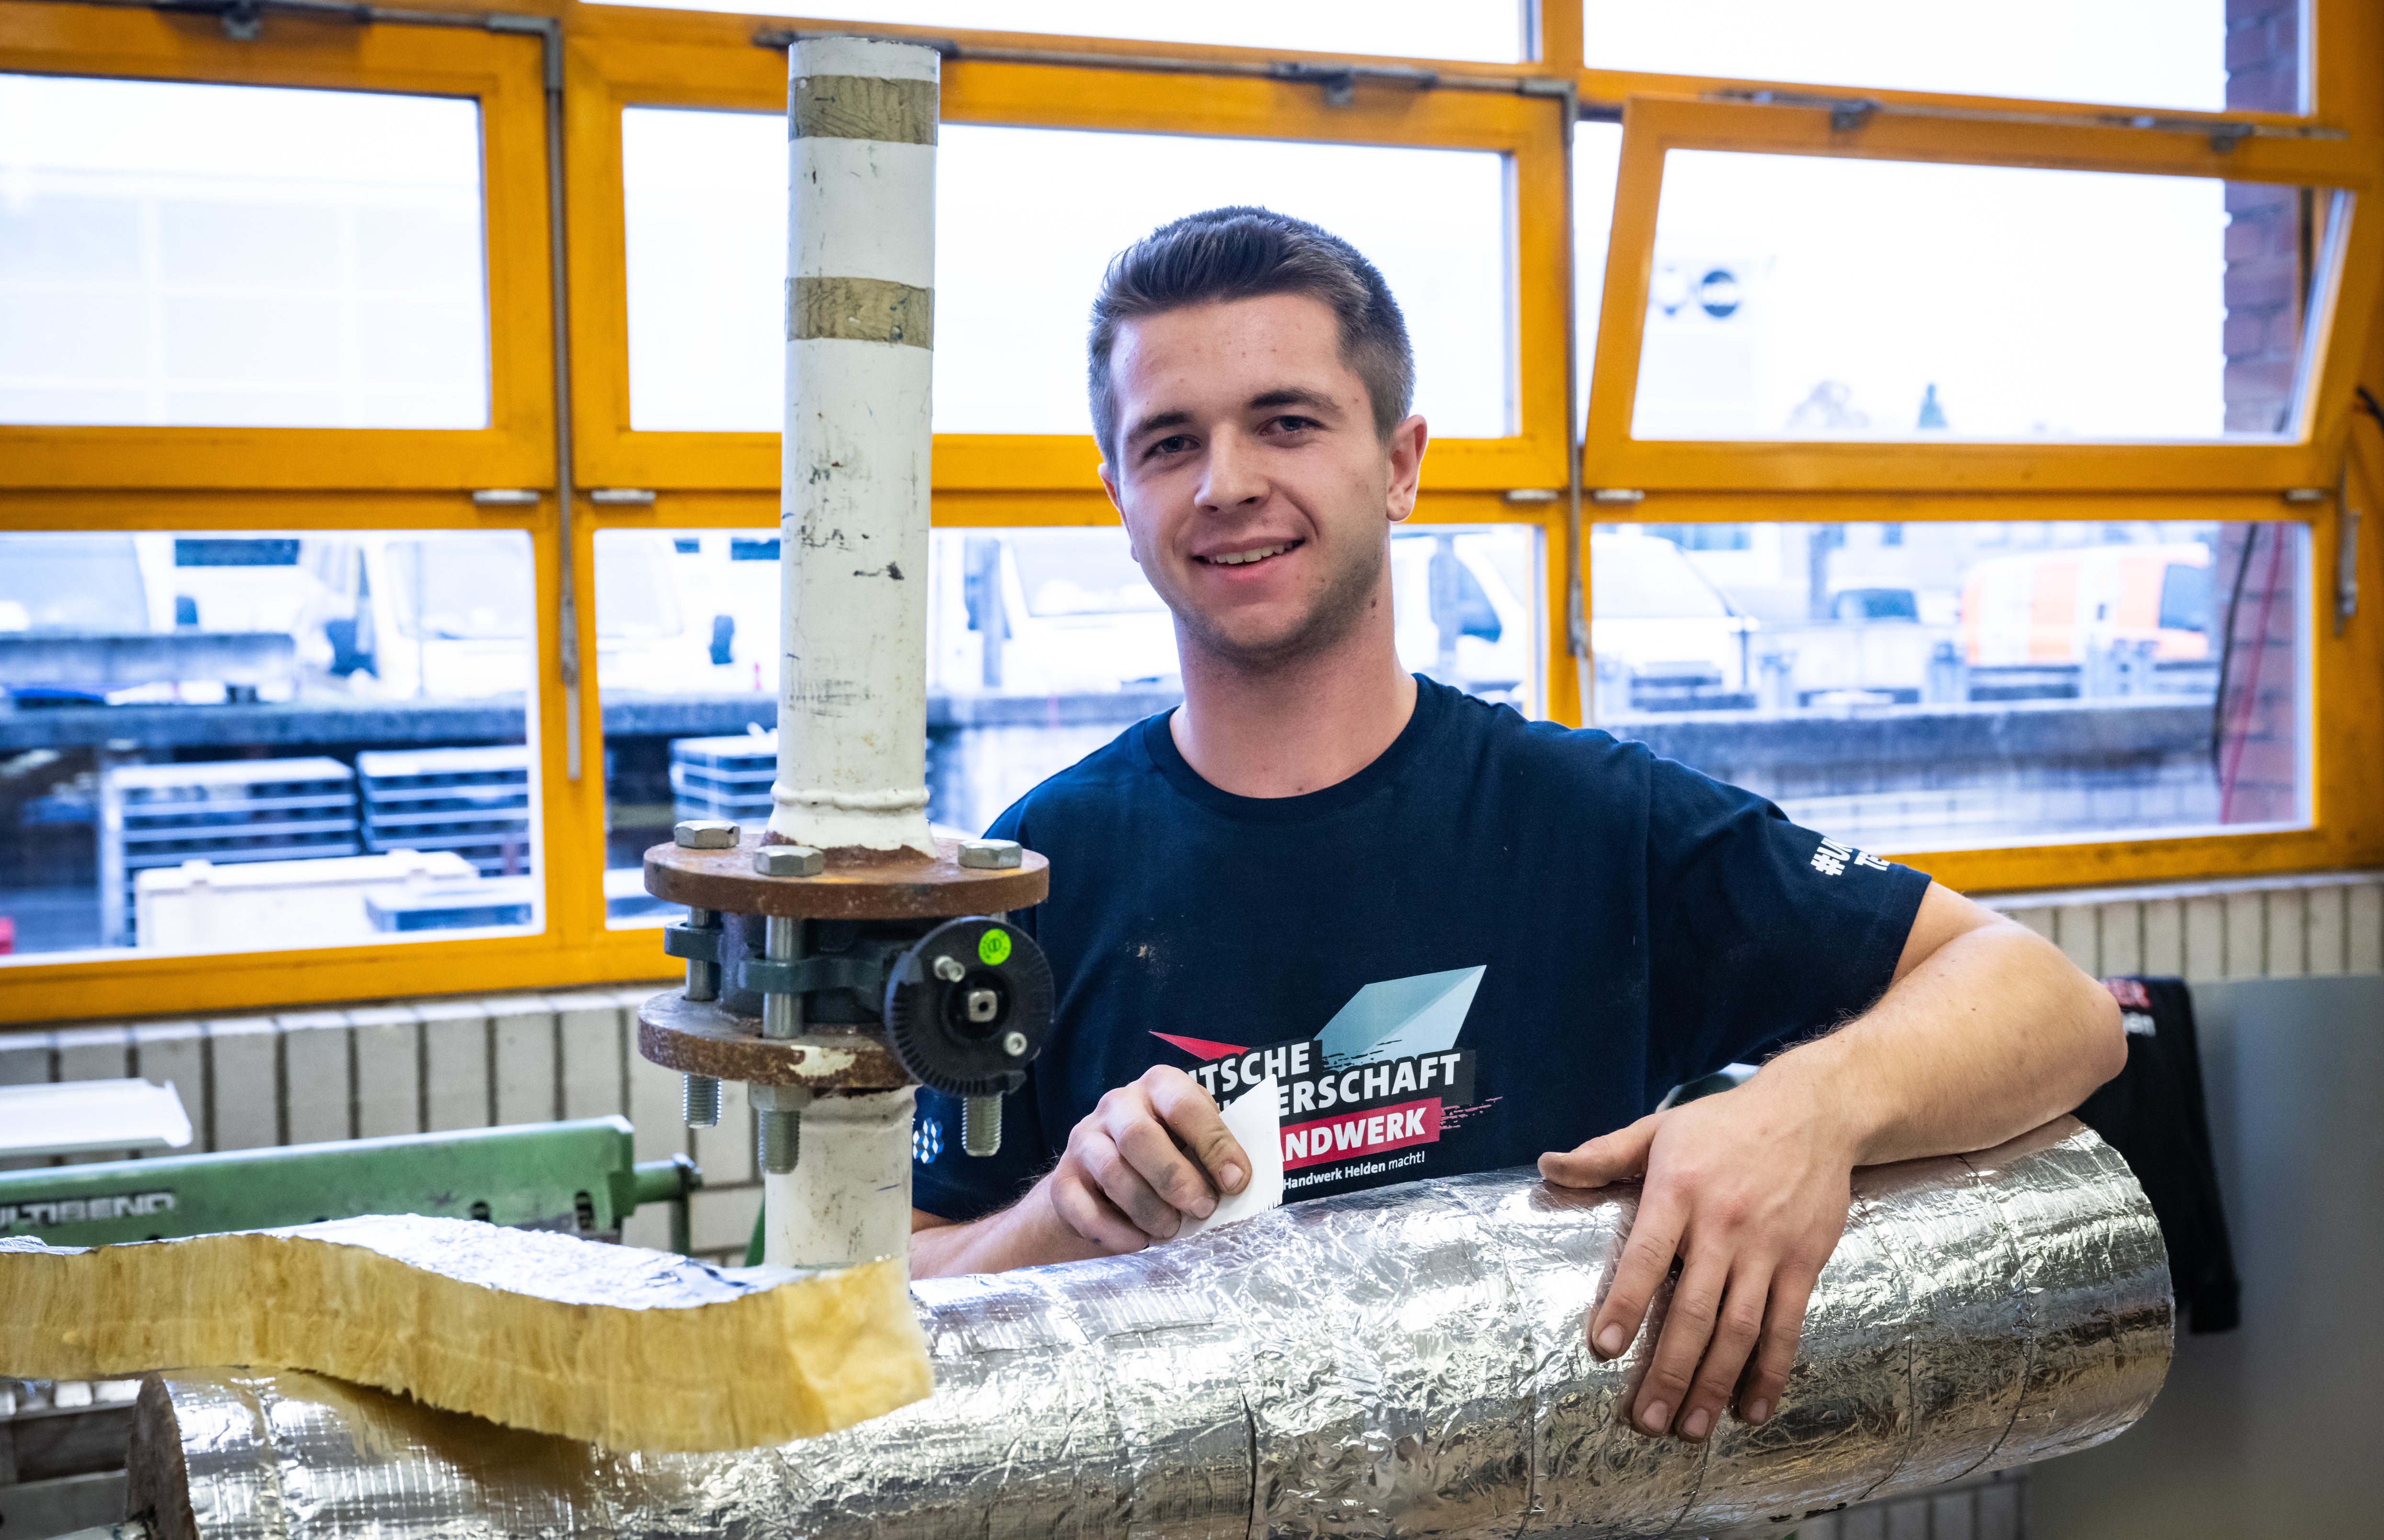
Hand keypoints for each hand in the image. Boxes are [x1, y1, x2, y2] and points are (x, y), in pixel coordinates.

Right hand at [1046, 1066, 1249, 1253]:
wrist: (1106, 1177)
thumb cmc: (1168, 1153)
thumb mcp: (1195, 1141)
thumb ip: (1215, 1152)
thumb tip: (1235, 1180)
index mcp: (1159, 1086)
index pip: (1183, 1105)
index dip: (1213, 1144)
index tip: (1235, 1181)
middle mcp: (1117, 1105)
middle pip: (1139, 1136)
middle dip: (1175, 1178)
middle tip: (1202, 1208)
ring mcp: (1084, 1139)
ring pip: (1112, 1172)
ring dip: (1148, 1209)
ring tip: (1171, 1229)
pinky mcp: (1062, 1179)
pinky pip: (1081, 1207)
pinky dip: (1114, 1231)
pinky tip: (1139, 1242)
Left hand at [1537, 1072, 1854, 1442]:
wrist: (1813, 1110)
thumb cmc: (1723, 1123)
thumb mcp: (1658, 1128)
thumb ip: (1602, 1155)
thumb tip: (1546, 1167)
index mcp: (1678, 1191)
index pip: (1646, 1256)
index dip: (1626, 1304)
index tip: (1603, 1349)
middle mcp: (1723, 1224)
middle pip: (1694, 1310)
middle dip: (1668, 1370)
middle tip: (1646, 1420)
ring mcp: (1767, 1248)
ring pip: (1739, 1329)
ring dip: (1714, 1383)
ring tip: (1689, 1428)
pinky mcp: (1803, 1263)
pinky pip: (1786, 1326)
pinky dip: (1770, 1372)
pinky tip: (1752, 1409)